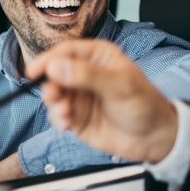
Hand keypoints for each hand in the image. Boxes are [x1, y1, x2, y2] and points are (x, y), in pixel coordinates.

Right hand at [25, 39, 177, 162]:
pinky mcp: (76, 117)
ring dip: (54, 104)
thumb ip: (87, 75)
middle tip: (53, 97)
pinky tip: (67, 123)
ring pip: (54, 95)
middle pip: (55, 73)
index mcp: (97, 57)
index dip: (48, 59)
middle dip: (51, 86)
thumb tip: (56, 66)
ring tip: (65, 114)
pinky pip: (58, 114)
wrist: (155, 139)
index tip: (35, 70)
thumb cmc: (145, 105)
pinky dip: (58, 118)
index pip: (66, 51)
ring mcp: (79, 96)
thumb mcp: (120, 85)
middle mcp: (84, 74)